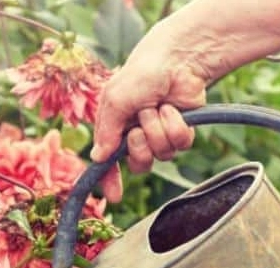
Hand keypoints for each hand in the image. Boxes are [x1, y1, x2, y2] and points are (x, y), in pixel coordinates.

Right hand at [91, 31, 208, 201]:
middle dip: (140, 146)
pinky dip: (176, 126)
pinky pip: (180, 144)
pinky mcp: (181, 131)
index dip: (110, 180)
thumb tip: (98, 158)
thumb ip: (106, 131)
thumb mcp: (115, 100)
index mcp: (114, 128)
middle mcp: (135, 135)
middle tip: (140, 126)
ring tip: (158, 107)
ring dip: (159, 129)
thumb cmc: (141, 74)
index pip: (109, 163)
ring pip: (162, 154)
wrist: (176, 59)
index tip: (114, 196)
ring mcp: (159, 134)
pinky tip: (174, 109)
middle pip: (139, 164)